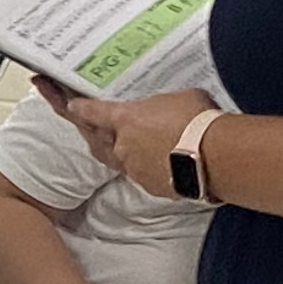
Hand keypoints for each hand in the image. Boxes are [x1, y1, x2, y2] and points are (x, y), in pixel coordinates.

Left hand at [55, 88, 210, 198]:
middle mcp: (122, 146)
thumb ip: (161, 105)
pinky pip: (139, 173)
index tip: (68, 104)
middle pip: (96, 139)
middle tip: (83, 121)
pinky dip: (144, 165)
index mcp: (125, 119)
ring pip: (117, 158)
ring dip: (121, 149)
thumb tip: (165, 110)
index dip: (79, 107)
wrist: (214, 157)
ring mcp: (134, 168)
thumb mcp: (179, 98)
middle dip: (88, 129)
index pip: (93, 112)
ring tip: (130, 140)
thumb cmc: (198, 119)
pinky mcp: (148, 185)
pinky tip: (157, 159)